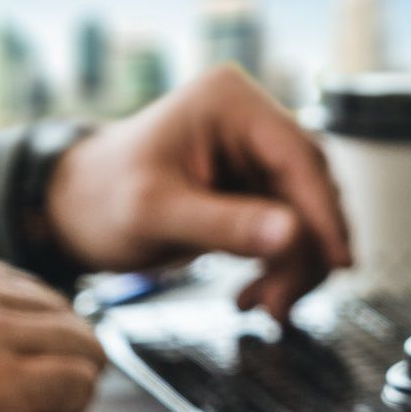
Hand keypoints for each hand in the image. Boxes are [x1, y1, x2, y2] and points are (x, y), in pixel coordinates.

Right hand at [0, 243, 103, 411]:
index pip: (19, 286)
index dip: (28, 332)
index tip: (16, 363)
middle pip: (58, 311)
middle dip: (53, 356)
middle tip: (31, 396)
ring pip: (80, 343)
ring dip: (67, 382)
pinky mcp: (7, 380)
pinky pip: (79, 381)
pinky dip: (68, 410)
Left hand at [44, 65, 351, 320]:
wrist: (72, 212)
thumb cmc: (99, 198)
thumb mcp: (156, 213)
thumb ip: (225, 224)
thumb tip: (293, 236)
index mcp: (231, 103)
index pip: (299, 159)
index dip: (324, 214)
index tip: (339, 263)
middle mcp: (254, 122)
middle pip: (312, 191)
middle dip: (304, 253)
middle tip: (282, 306)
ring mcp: (258, 156)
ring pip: (309, 218)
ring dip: (295, 269)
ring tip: (263, 308)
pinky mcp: (258, 189)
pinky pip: (292, 232)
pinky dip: (281, 270)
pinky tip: (255, 295)